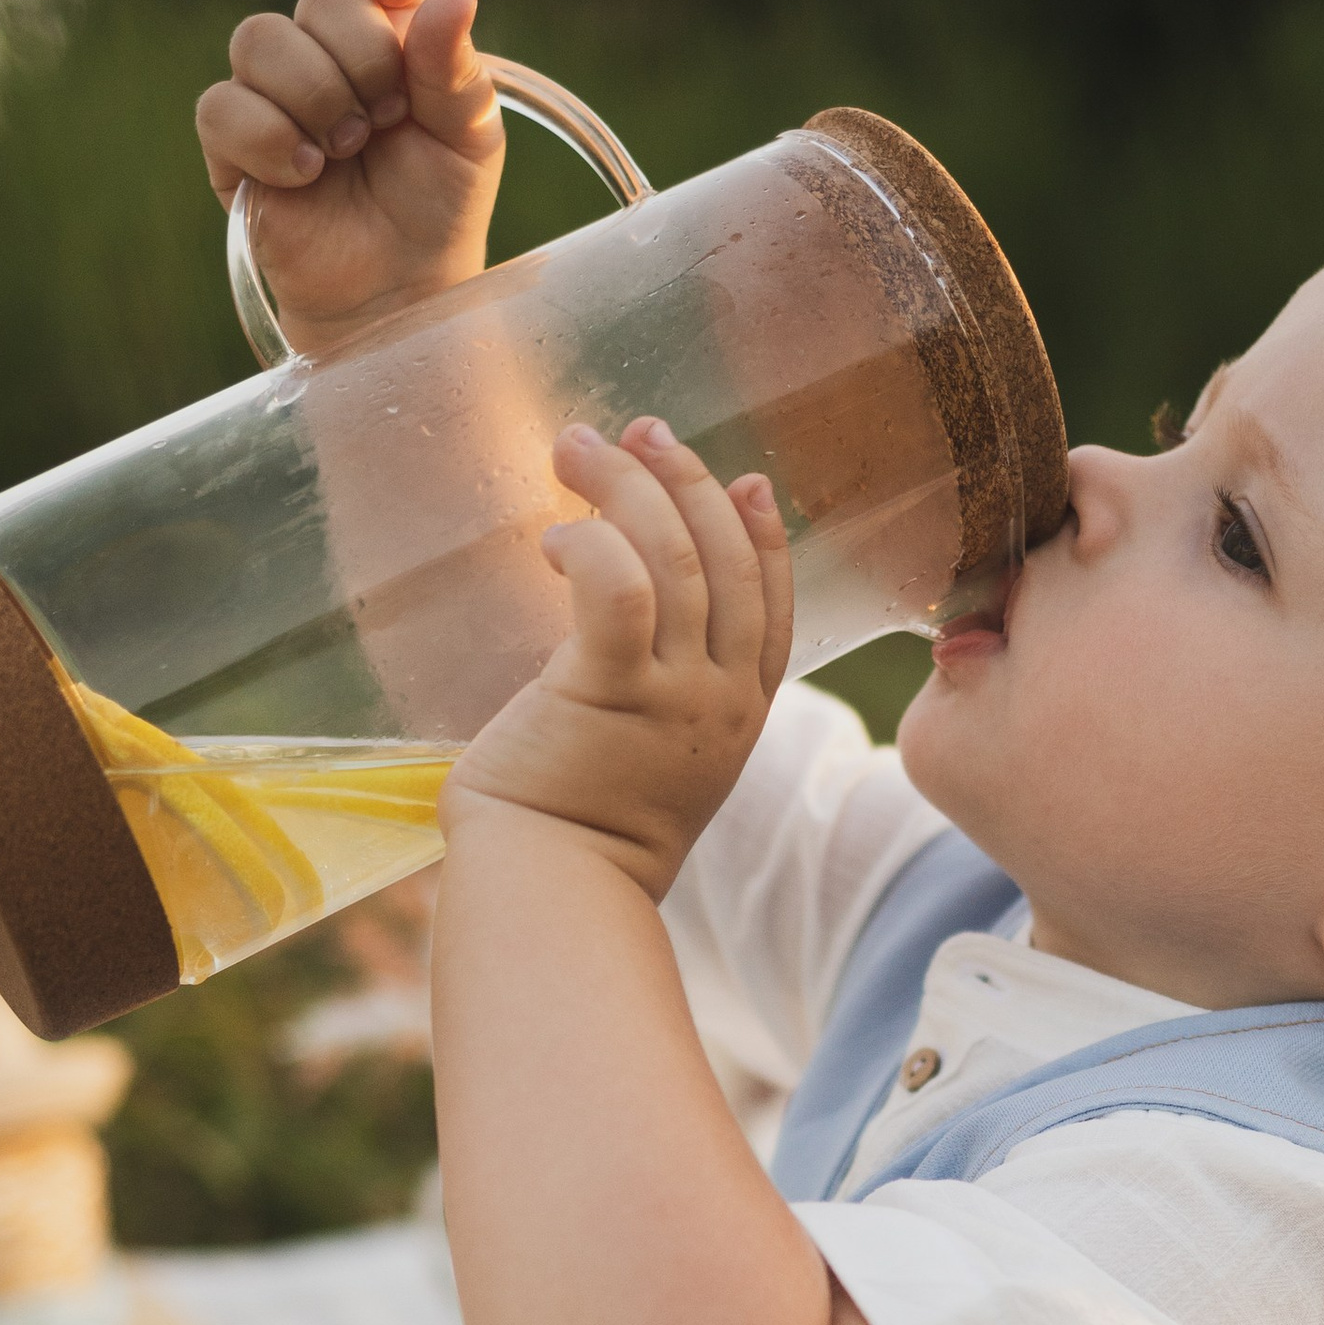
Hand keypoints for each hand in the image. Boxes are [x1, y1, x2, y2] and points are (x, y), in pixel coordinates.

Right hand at [194, 0, 502, 350]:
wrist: (398, 292)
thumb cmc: (436, 210)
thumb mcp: (466, 138)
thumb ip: (454, 67)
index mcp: (388, 33)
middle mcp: (325, 51)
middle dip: (362, 56)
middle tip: (388, 119)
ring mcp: (273, 94)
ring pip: (260, 39)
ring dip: (316, 95)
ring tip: (348, 149)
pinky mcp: (232, 146)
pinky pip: (223, 107)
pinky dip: (270, 138)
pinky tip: (307, 174)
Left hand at [442, 417, 794, 895]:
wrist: (555, 892)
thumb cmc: (577, 839)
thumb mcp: (650, 767)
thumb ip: (657, 703)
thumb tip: (622, 629)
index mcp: (737, 716)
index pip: (770, 602)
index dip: (759, 532)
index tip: (740, 477)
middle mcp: (721, 701)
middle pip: (727, 560)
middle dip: (685, 480)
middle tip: (637, 431)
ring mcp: (674, 697)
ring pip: (674, 559)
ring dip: (626, 487)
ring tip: (576, 447)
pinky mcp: (610, 692)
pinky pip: (618, 588)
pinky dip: (589, 544)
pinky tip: (553, 539)